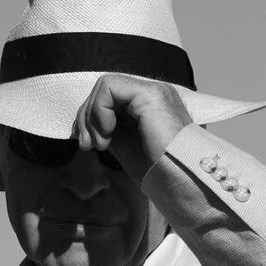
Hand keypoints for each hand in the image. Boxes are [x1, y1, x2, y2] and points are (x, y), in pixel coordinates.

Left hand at [73, 75, 189, 182]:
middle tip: (88, 145)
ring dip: (92, 115)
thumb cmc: (158, 169)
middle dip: (86, 118)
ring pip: (105, 85)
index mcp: (148, 104)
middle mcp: (152, 92)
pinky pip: (110, 88)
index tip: (88, 145)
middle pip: (104, 89)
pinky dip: (100, 110)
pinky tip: (108, 132)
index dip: (90, 118)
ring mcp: (152, 90)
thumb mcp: (124, 146)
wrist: (180, 180)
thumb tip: (85, 126)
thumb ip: (107, 130)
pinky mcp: (148, 94)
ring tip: (100, 142)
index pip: (109, 97)